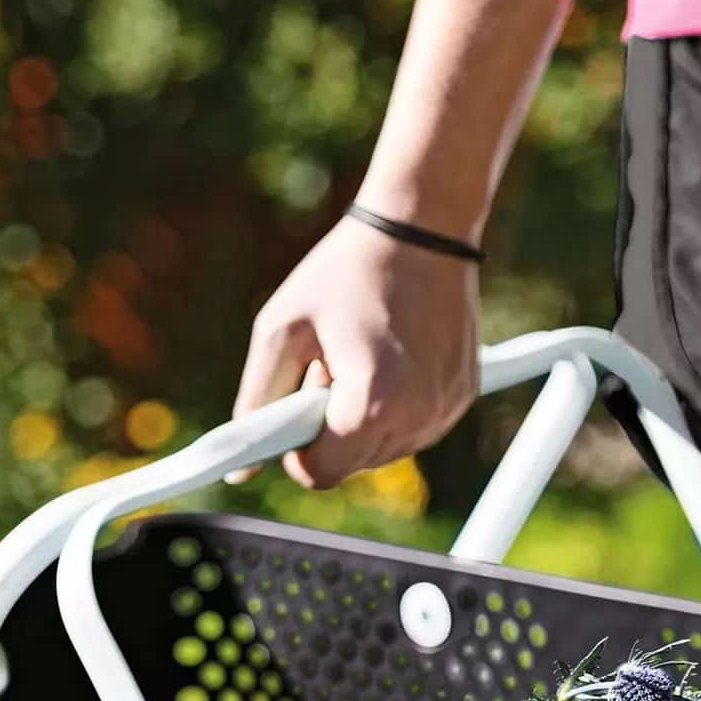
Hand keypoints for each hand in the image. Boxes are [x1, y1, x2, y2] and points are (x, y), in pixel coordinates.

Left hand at [231, 211, 478, 487]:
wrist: (424, 226)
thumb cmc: (346, 270)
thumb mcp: (282, 329)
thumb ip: (256, 401)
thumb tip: (237, 470)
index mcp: (368, 403)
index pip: (319, 473)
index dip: (295, 450)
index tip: (291, 413)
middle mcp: (416, 417)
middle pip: (351, 465)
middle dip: (329, 429)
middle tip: (327, 367)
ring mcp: (445, 408)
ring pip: (384, 450)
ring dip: (361, 419)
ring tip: (359, 358)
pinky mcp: (463, 394)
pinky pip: (415, 428)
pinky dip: (395, 408)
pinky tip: (389, 357)